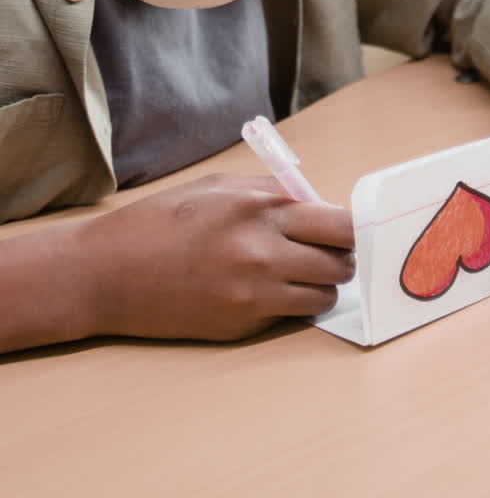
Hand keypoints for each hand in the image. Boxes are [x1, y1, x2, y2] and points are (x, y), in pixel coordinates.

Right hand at [77, 173, 354, 341]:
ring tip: (298, 272)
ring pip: (324, 296)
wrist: (110, 271)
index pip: (339, 223)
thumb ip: (273, 193)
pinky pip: (289, 315)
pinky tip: (265, 289)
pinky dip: (290, 304)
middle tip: (328, 251)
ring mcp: (253, 295)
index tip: (355, 228)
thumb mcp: (221, 187)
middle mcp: (263, 252)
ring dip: (320, 285)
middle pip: (340, 262)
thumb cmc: (163, 221)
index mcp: (260, 209)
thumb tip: (317, 205)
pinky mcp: (242, 326)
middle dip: (342, 257)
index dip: (354, 227)